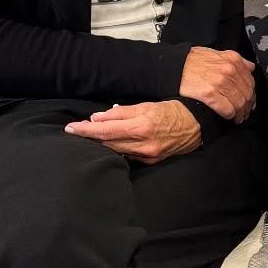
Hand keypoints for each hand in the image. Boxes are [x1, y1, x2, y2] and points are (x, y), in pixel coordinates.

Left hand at [64, 99, 201, 161]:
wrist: (197, 125)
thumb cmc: (172, 111)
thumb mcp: (146, 105)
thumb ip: (121, 113)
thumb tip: (97, 118)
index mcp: (141, 127)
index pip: (105, 130)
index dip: (85, 130)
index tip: (70, 128)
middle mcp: (143, 145)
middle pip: (107, 143)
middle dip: (89, 137)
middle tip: (75, 131)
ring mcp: (147, 156)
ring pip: (115, 152)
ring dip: (101, 144)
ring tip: (89, 137)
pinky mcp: (151, 162)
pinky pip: (127, 157)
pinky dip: (116, 149)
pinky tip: (110, 144)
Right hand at [179, 47, 256, 121]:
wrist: (172, 66)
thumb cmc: (191, 61)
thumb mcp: (215, 53)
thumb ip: (235, 60)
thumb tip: (250, 67)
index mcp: (232, 60)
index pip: (250, 81)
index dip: (251, 94)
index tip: (250, 102)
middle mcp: (229, 70)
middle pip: (246, 94)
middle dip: (247, 106)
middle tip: (245, 113)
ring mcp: (220, 82)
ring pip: (239, 103)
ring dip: (240, 113)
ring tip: (238, 118)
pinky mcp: (210, 95)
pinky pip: (227, 109)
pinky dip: (230, 115)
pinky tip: (229, 118)